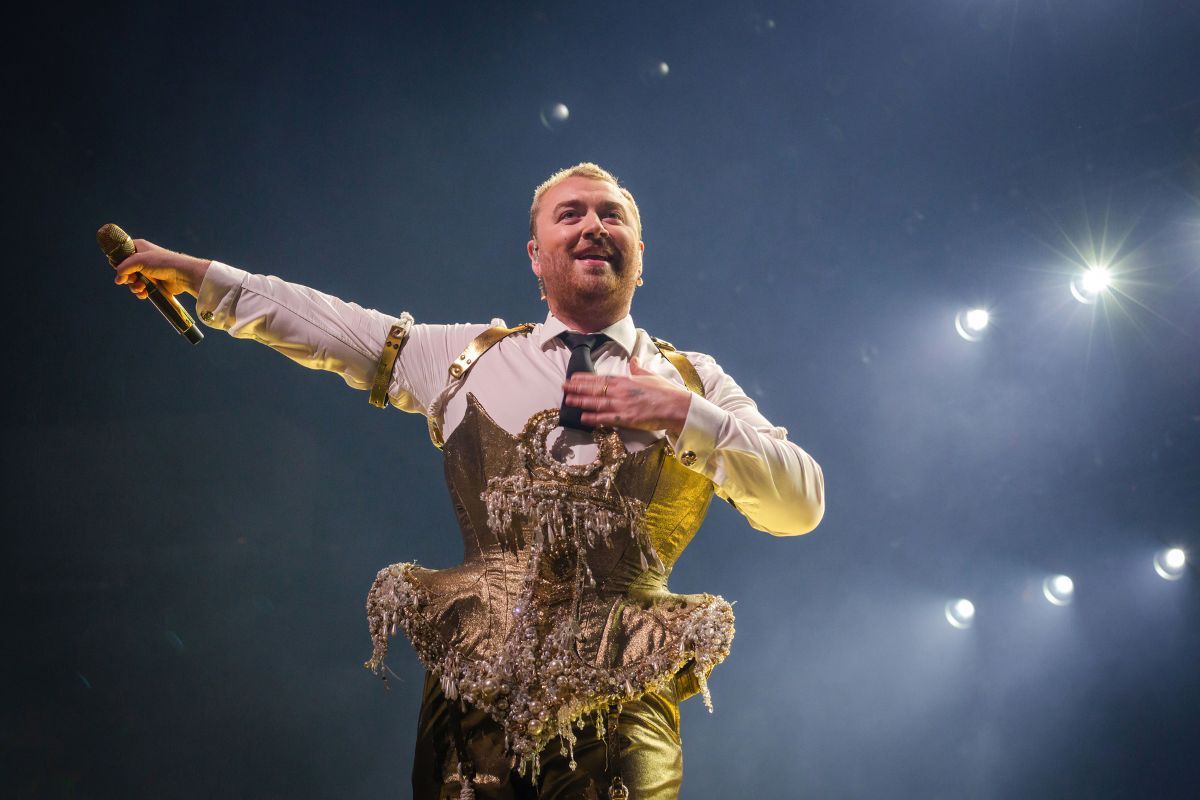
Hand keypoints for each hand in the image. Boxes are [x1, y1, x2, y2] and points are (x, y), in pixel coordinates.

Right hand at [112, 239, 210, 299]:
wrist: (182, 275)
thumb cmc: (162, 262)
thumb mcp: (139, 260)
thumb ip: (124, 267)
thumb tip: (118, 279)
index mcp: (138, 248)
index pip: (121, 254)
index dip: (118, 262)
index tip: (119, 269)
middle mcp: (142, 259)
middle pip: (125, 270)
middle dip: (127, 278)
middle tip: (132, 279)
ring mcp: (147, 272)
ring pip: (132, 281)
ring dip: (134, 286)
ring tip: (141, 287)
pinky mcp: (153, 283)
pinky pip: (141, 289)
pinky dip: (141, 292)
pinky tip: (145, 293)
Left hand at [563, 357, 692, 436]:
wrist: (677, 406)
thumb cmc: (666, 391)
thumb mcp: (651, 375)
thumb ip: (639, 368)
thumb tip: (634, 360)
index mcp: (626, 380)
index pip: (601, 378)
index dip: (585, 378)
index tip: (573, 377)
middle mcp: (621, 392)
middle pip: (595, 389)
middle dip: (577, 388)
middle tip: (563, 387)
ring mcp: (622, 406)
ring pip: (596, 403)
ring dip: (581, 402)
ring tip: (568, 400)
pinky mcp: (626, 419)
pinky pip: (606, 419)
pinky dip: (593, 418)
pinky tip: (583, 417)